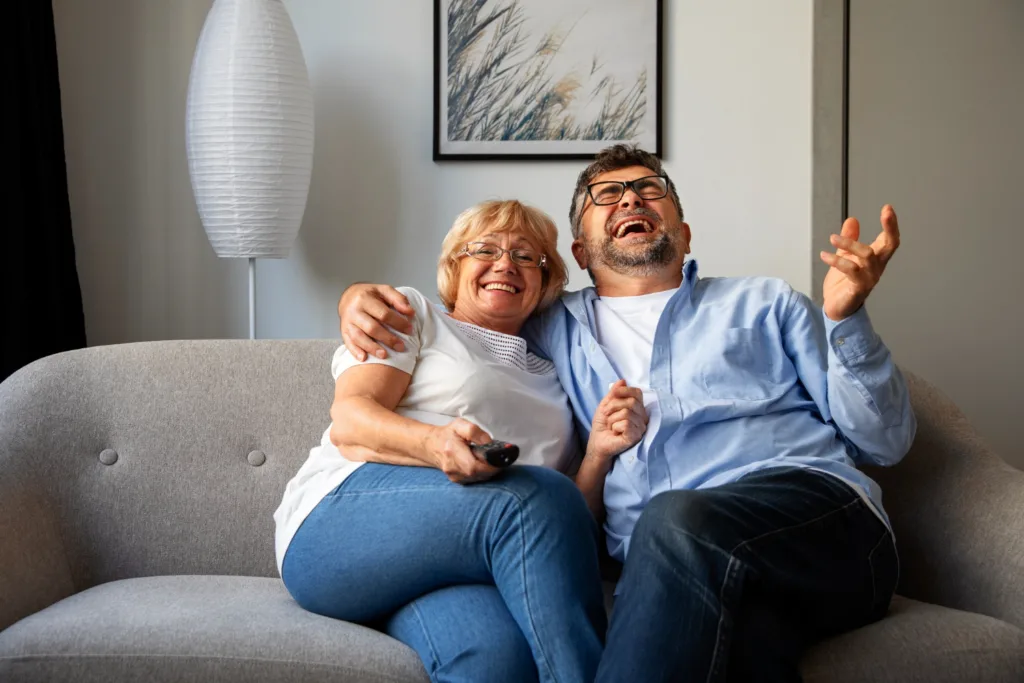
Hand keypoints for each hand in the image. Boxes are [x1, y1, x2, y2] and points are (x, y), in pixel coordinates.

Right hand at [339, 284, 415, 360]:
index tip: (409, 330)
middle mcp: (354, 311)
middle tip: (401, 347)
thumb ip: (398, 299)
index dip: (398, 323)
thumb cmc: (370, 295)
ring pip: (359, 337)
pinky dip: (355, 351)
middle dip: (388, 339)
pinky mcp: (343, 331)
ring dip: (372, 348)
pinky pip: (348, 343)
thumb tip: (410, 312)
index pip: (384, 314)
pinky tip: (364, 358)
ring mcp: (347, 322)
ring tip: (385, 355)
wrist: (348, 296)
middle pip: (372, 328)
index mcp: (365, 298)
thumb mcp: (384, 291)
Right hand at [426, 418, 501, 483]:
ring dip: (488, 470)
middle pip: (478, 473)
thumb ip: (475, 432)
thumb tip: (488, 442)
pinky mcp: (457, 480)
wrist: (432, 445)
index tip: (500, 458)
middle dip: (492, 467)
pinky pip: (475, 480)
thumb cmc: (448, 434)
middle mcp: (451, 467)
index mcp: (452, 451)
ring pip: (478, 478)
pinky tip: (482, 464)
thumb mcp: (460, 425)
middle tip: (498, 458)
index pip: (474, 465)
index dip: (490, 465)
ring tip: (490, 459)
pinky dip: (482, 473)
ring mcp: (454, 476)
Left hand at [586, 380, 647, 463]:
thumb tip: (622, 381)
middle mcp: (642, 417)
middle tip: (606, 414)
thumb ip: (614, 393)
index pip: (637, 393)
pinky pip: (626, 424)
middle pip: (632, 402)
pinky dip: (615, 427)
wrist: (597, 442)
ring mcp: (641, 427)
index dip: (625, 391)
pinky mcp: (636, 437)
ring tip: (611, 426)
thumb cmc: (603, 425)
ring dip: (612, 419)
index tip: (614, 394)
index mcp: (637, 408)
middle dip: (613, 406)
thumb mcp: (605, 405)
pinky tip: (616, 432)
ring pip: (627, 413)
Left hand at [820, 205, 900, 320]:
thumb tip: (852, 219)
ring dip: (850, 244)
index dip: (891, 224)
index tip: (888, 207)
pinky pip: (851, 271)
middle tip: (886, 212)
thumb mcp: (845, 256)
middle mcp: (876, 267)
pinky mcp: (858, 288)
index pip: (890, 239)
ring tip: (833, 237)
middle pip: (890, 245)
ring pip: (867, 255)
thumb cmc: (843, 283)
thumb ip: (849, 238)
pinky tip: (824, 255)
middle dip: (890, 228)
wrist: (836, 308)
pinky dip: (837, 261)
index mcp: (876, 258)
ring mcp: (869, 278)